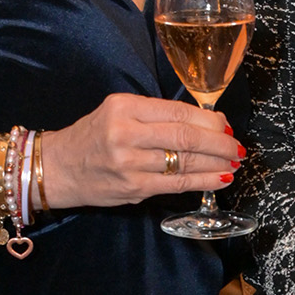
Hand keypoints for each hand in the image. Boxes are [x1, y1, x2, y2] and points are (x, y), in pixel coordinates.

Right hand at [40, 94, 242, 209]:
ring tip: (233, 162)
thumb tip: (206, 122)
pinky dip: (203, 181)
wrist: (58, 167)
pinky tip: (220, 178)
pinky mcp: (133, 187)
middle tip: (236, 147)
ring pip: (185, 161)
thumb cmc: (93, 137)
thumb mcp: (118, 113)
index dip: (209, 121)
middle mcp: (126, 133)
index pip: (178, 112)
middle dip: (219, 142)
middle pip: (185, 136)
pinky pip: (177, 184)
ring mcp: (130, 162)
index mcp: (125, 107)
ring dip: (216, 163)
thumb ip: (156, 116)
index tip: (225, 125)